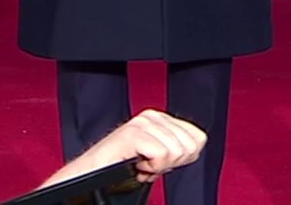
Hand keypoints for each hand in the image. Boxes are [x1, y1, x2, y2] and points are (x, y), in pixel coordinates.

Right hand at [42, 109, 206, 187]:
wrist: (92, 175)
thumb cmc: (121, 168)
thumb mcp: (157, 156)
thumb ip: (178, 147)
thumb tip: (196, 145)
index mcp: (160, 118)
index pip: (198, 137)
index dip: (183, 158)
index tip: (160, 162)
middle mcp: (152, 116)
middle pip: (189, 146)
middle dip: (170, 163)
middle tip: (148, 165)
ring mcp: (141, 123)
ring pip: (175, 152)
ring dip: (157, 167)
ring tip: (140, 165)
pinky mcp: (132, 134)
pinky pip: (160, 156)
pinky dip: (150, 169)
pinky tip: (136, 165)